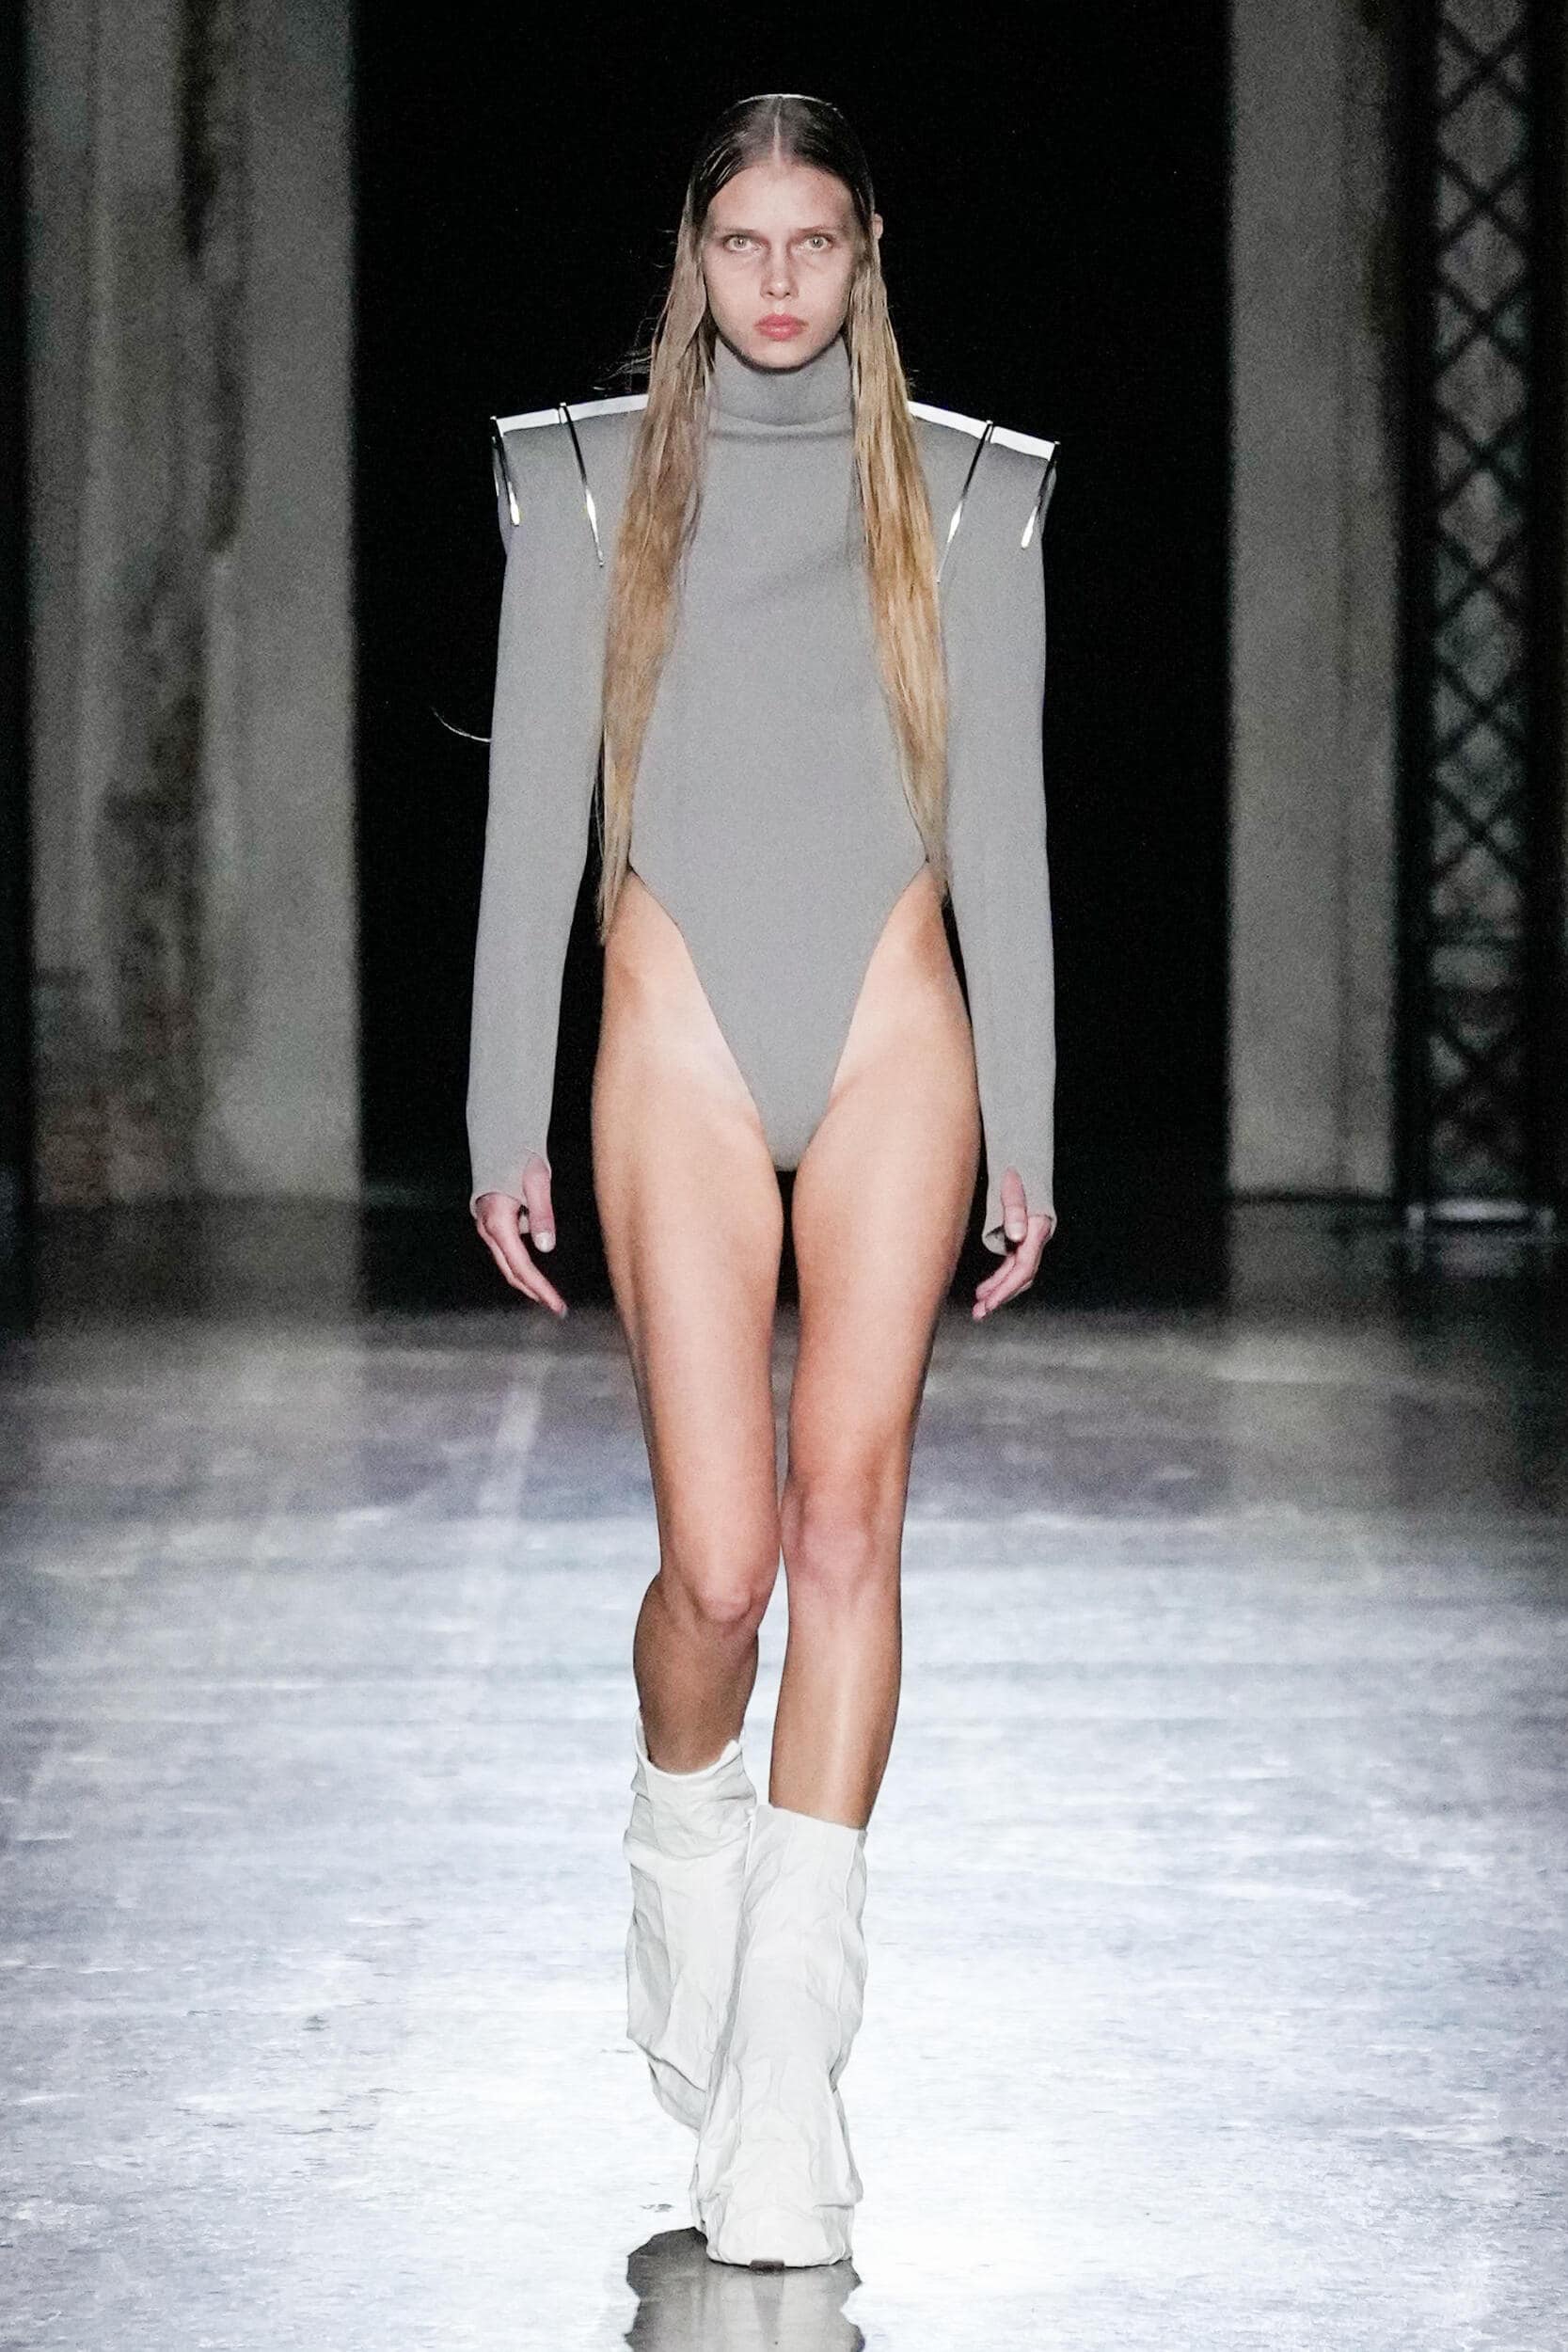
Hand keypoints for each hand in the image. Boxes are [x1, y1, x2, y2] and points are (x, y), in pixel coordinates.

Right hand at [472, 1155, 567, 1316]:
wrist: (501, 1141)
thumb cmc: (521, 1158)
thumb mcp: (538, 1182)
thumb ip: (541, 1214)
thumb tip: (545, 1247)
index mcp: (498, 1221)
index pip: (521, 1265)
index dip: (539, 1287)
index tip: (556, 1304)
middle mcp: (488, 1228)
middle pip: (512, 1271)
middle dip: (534, 1291)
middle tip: (557, 1307)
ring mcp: (487, 1227)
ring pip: (508, 1263)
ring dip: (528, 1279)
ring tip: (550, 1294)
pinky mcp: (492, 1224)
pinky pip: (508, 1251)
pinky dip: (523, 1263)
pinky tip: (538, 1269)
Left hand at [972, 1168, 1055, 1319]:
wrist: (1022, 1164)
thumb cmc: (1015, 1173)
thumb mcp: (1012, 1186)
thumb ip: (1014, 1209)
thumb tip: (1016, 1236)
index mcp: (1037, 1229)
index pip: (1024, 1267)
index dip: (1007, 1287)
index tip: (989, 1302)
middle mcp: (1035, 1239)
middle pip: (1022, 1276)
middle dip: (1001, 1296)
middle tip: (980, 1313)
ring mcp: (1029, 1241)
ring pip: (1017, 1274)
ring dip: (999, 1292)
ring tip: (980, 1307)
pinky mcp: (1021, 1241)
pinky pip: (1012, 1266)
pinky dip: (999, 1280)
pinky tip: (985, 1290)